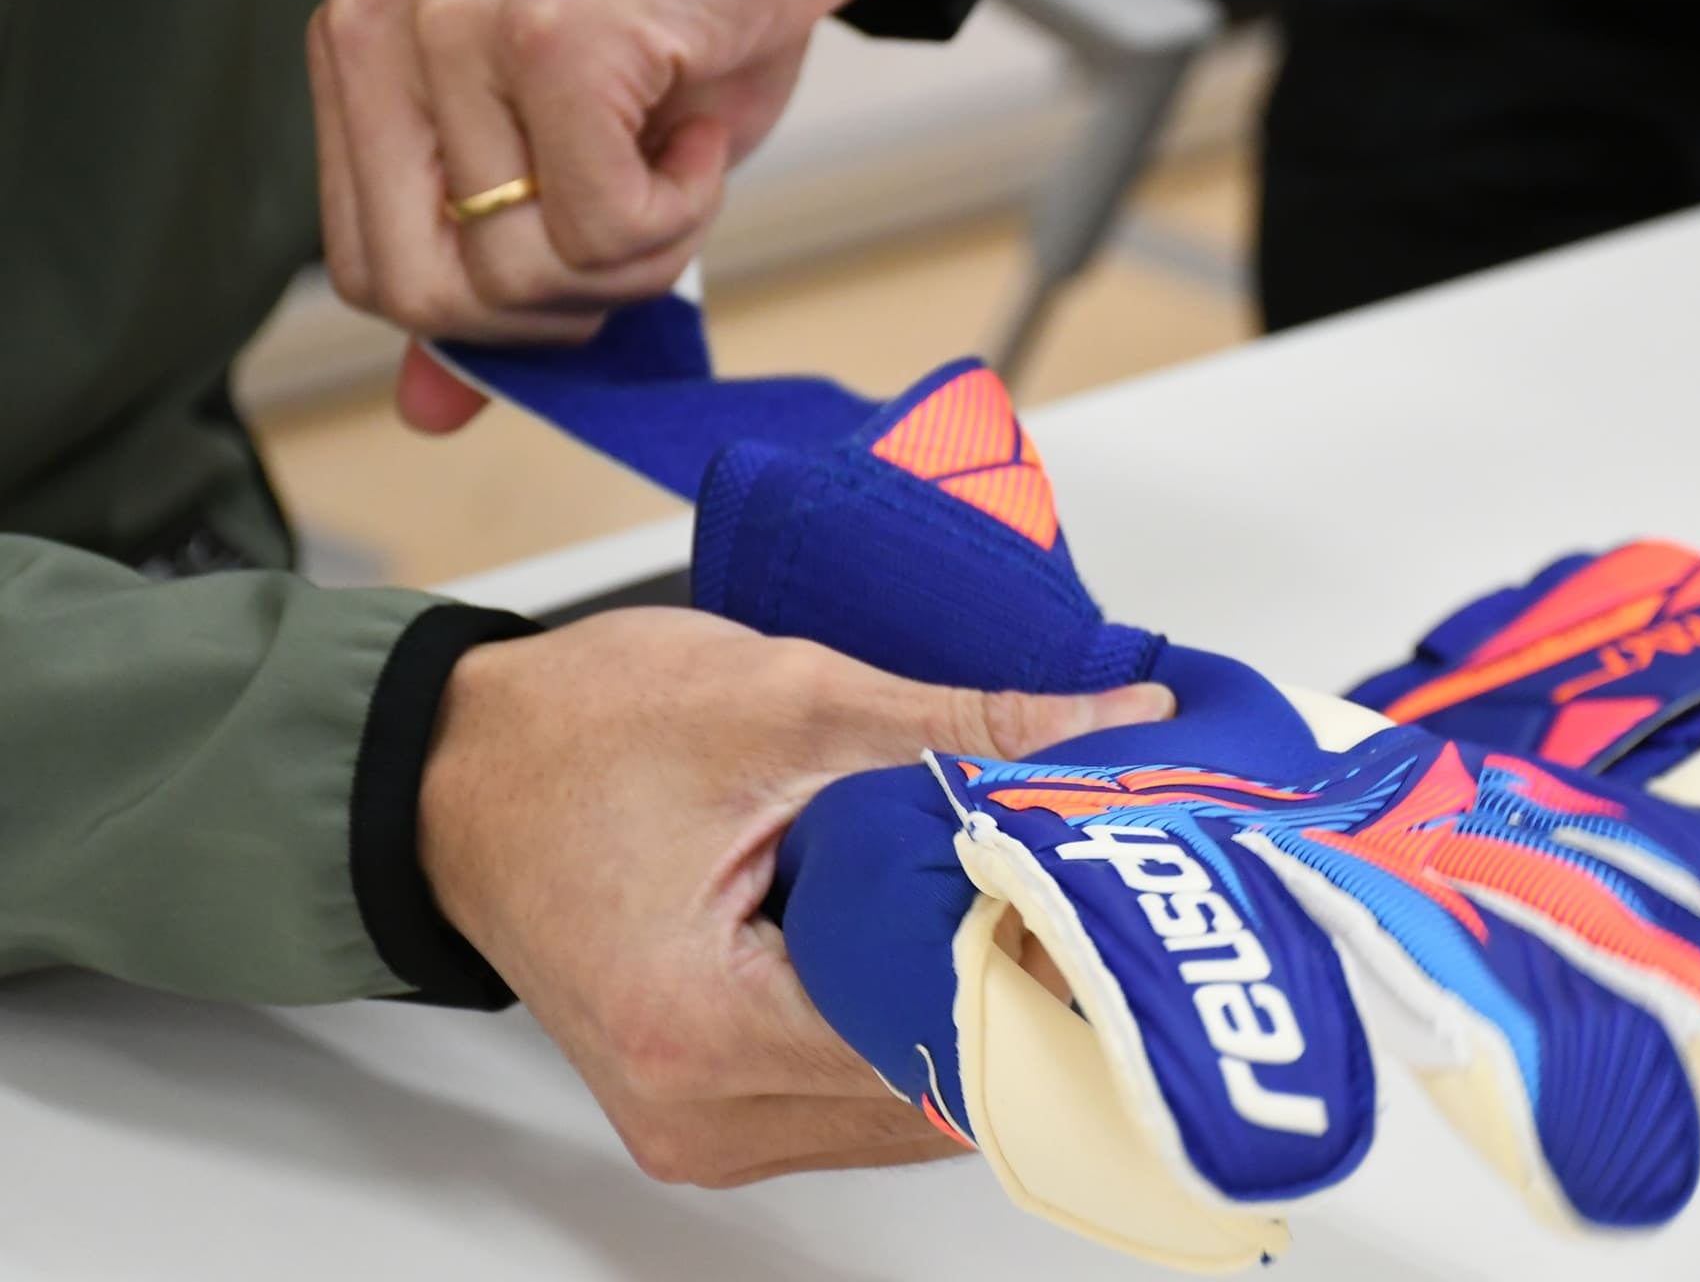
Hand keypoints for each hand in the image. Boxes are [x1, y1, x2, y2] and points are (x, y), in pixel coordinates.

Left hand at [308, 0, 897, 432]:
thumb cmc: (684, 6)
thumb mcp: (569, 154)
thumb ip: (488, 274)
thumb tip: (424, 411)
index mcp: (361, 55)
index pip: (372, 277)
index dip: (496, 313)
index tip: (582, 246)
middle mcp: (385, 31)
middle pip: (431, 295)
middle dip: (561, 300)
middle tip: (637, 218)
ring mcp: (461, 26)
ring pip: (523, 271)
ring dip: (641, 253)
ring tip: (678, 158)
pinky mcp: (556, 33)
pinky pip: (605, 226)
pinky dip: (683, 210)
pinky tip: (700, 127)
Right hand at [419, 607, 1172, 1186]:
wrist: (453, 770)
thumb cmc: (568, 737)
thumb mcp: (786, 700)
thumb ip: (966, 728)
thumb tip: (1116, 727)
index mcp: (704, 1029)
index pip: (944, 1042)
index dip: (1049, 964)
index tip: (1121, 893)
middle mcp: (702, 1113)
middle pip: (942, 1089)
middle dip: (1029, 984)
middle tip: (1100, 883)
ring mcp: (707, 1123)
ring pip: (914, 1101)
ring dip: (978, 1002)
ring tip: (1027, 895)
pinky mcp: (716, 1102)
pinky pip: (863, 1087)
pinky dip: (918, 1012)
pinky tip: (951, 932)